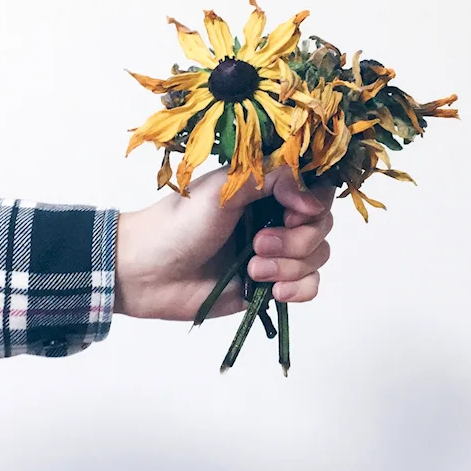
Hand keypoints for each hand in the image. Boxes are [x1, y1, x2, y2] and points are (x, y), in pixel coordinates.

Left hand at [114, 166, 334, 320]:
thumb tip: (312, 200)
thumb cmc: (179, 224)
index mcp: (266, 188)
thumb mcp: (224, 189)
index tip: (290, 214)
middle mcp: (276, 217)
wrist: (148, 272)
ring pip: (316, 258)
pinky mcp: (271, 284)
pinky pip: (309, 286)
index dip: (312, 204)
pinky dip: (298, 289)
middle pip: (321, 227)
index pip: (315, 190)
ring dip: (289, 266)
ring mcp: (275, 252)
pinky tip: (273, 291)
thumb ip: (272, 179)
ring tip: (252, 269)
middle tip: (256, 245)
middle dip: (296, 241)